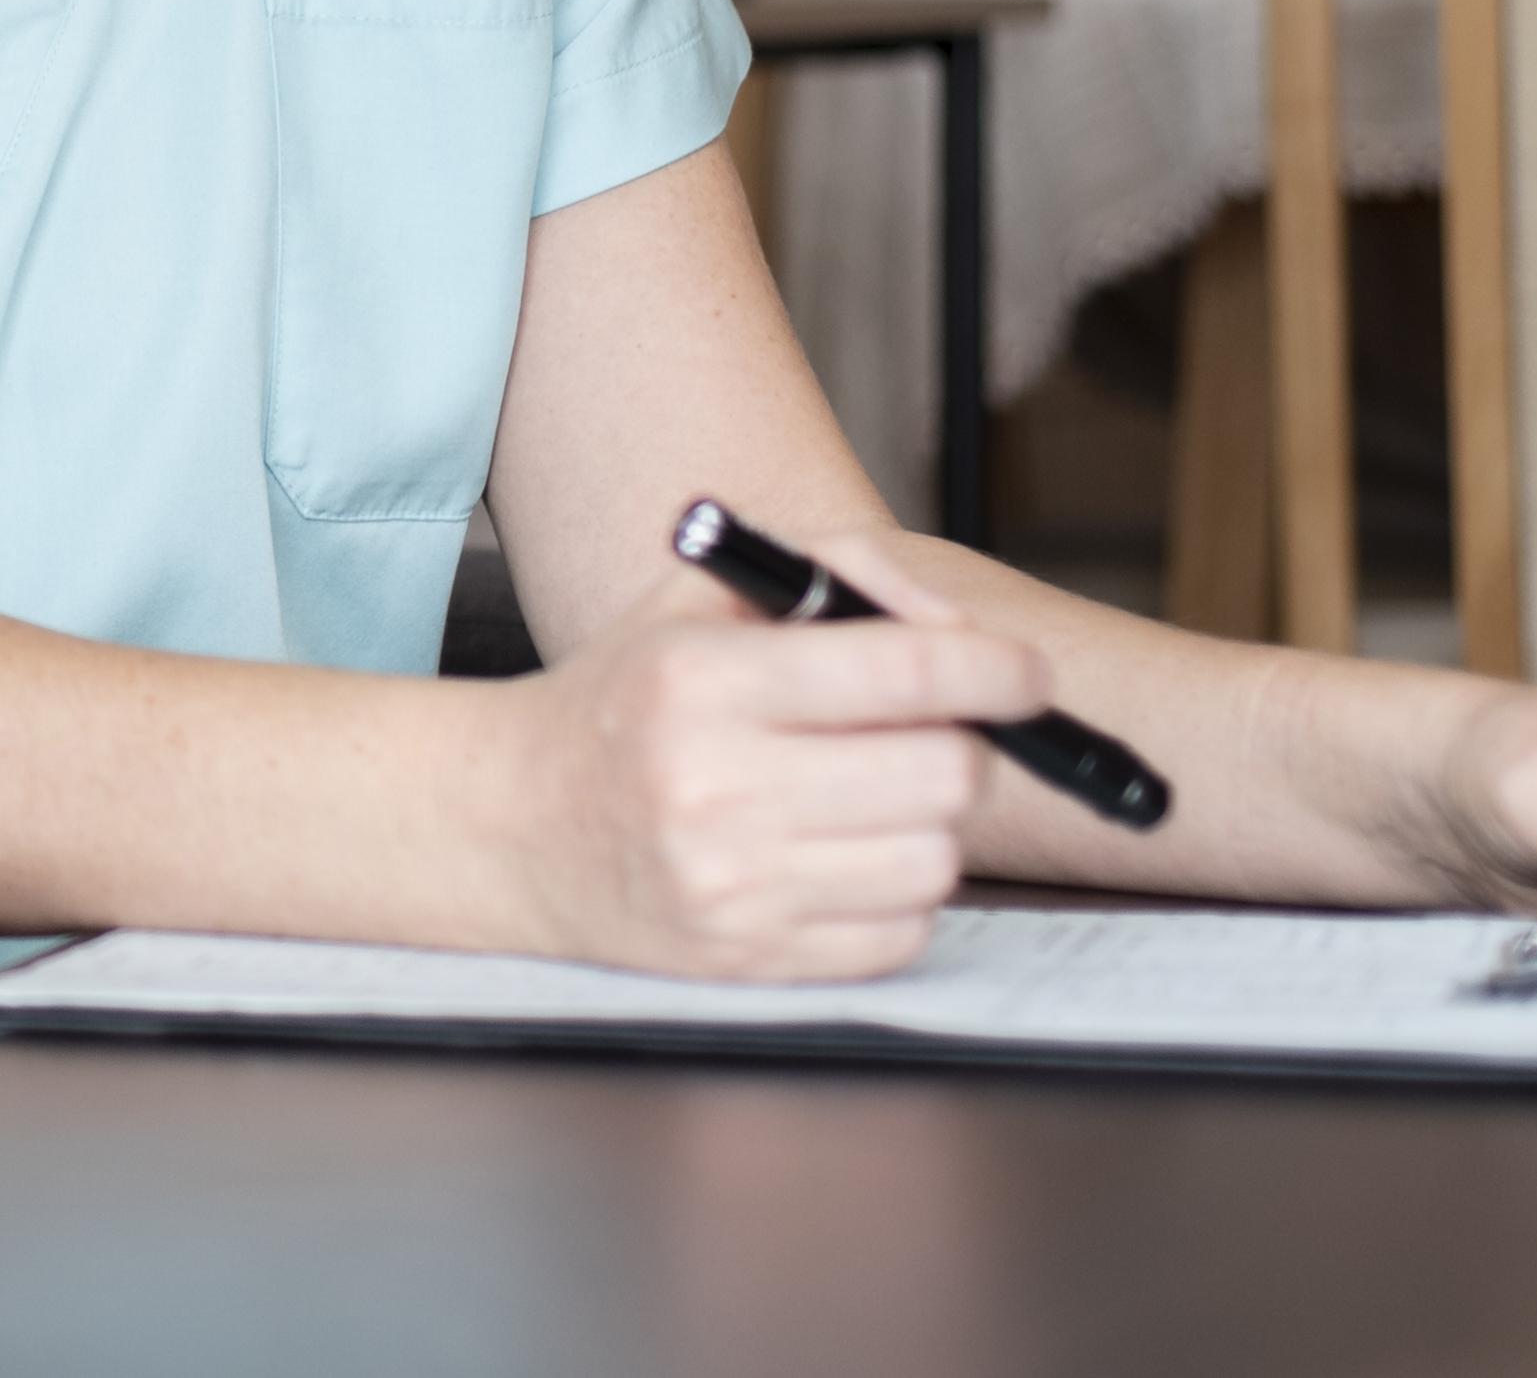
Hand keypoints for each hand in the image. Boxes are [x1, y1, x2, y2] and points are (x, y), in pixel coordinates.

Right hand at [500, 535, 1045, 978]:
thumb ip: (833, 573)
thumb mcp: (697, 597)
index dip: (994, 669)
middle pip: (943, 773)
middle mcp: (714, 785)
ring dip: (929, 825)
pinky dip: (896, 896)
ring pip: (936, 860)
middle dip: (961, 745)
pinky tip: (839, 860)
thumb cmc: (625, 699)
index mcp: (702, 678)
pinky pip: (902, 934)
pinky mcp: (751, 962)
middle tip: (933, 734)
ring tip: (870, 799)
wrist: (511, 826)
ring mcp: (734, 885)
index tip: (1025, 675)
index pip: (903, 670)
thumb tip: (958, 625)